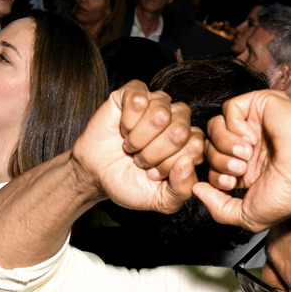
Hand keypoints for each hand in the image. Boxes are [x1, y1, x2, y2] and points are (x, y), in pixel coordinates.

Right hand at [70, 80, 202, 214]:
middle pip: (179, 130)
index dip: (169, 164)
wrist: (95, 174)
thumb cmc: (130, 183)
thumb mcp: (160, 199)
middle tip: (139, 161)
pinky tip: (122, 129)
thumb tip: (186, 163)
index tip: (152, 174)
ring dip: (139, 138)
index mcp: (190, 142)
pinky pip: (139, 99)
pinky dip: (127, 121)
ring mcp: (157, 102)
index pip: (194, 147)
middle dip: (154, 154)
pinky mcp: (135, 92)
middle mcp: (178, 119)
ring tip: (130, 147)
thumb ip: (181, 189)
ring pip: (160, 113)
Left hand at [197, 88, 290, 231]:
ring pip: (215, 126)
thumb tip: (196, 189)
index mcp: (248, 167)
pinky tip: (253, 138)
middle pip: (209, 145)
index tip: (233, 183)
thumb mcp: (247, 215)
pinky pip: (229, 109)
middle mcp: (250, 144)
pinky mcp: (260, 104)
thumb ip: (218, 207)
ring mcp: (254, 123)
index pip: (212, 165)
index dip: (215, 175)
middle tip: (242, 169)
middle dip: (219, 161)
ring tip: (247, 154)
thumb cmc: (288, 194)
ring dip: (225, 144)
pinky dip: (235, 126)